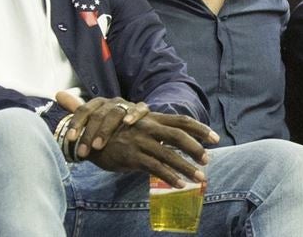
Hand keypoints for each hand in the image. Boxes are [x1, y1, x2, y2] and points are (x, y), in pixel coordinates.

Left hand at [56, 91, 150, 158]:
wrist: (140, 130)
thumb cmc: (113, 126)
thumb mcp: (94, 120)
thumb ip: (76, 108)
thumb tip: (58, 94)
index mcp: (98, 104)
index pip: (83, 110)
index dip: (76, 124)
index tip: (70, 139)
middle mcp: (111, 102)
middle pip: (97, 115)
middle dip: (88, 134)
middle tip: (83, 151)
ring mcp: (127, 105)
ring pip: (114, 113)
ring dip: (105, 130)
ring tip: (98, 146)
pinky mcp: (143, 110)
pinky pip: (139, 109)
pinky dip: (134, 114)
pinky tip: (128, 123)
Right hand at [81, 111, 217, 187]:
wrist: (87, 136)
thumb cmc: (114, 132)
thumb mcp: (136, 127)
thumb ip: (155, 132)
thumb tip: (174, 140)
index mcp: (152, 118)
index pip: (181, 120)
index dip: (200, 128)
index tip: (215, 138)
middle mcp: (148, 127)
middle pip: (179, 136)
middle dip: (197, 149)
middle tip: (208, 161)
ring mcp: (140, 141)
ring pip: (170, 155)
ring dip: (187, 168)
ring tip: (200, 179)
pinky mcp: (132, 157)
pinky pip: (155, 168)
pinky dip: (170, 177)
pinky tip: (179, 185)